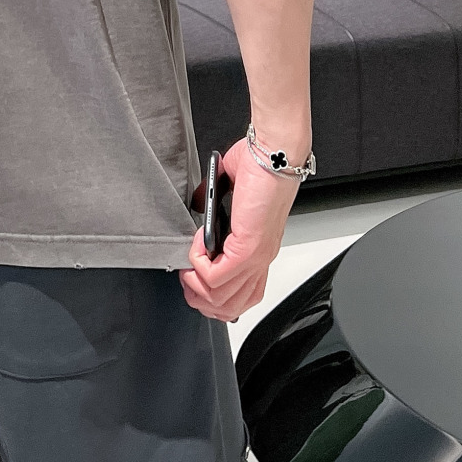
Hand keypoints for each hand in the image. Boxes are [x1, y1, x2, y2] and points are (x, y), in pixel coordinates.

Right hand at [179, 137, 299, 320]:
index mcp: (259, 249)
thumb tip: (199, 204)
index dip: (214, 297)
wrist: (275, 154)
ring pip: (222, 299)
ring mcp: (256, 256)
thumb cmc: (261, 165)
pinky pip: (215, 275)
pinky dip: (198, 263)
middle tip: (185, 277)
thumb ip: (214, 201)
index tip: (194, 279)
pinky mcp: (248, 248)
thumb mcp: (233, 189)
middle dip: (198, 298)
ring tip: (187, 264)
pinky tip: (198, 242)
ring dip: (195, 285)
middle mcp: (260, 258)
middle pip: (229, 306)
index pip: (242, 297)